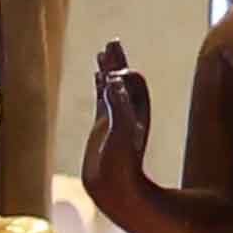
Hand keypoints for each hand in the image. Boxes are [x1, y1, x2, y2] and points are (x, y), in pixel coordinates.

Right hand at [81, 41, 152, 188]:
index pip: (132, 81)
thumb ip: (118, 105)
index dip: (122, 70)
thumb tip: (112, 79)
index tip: (111, 60)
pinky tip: (96, 76)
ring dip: (108, 70)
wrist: (114, 189)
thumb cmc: (121, 164)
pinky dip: (100, 85)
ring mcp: (115, 117)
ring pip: (112, 87)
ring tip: (103, 53)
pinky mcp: (103, 126)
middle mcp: (127, 111)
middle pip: (124, 78)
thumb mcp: (120, 133)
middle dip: (117, 61)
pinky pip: (102, 99)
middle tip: (111, 43)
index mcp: (136, 110)